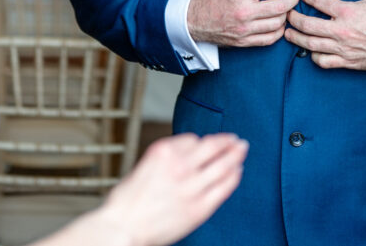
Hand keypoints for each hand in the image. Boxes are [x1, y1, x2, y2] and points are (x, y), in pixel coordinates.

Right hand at [96, 133, 247, 245]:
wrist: (123, 227)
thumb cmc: (127, 201)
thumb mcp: (143, 166)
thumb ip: (166, 160)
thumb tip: (186, 157)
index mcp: (163, 151)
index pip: (192, 139)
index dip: (202, 141)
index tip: (208, 141)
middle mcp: (179, 165)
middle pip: (212, 147)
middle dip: (226, 141)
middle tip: (236, 139)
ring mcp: (191, 187)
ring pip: (222, 165)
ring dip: (235, 154)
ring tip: (242, 149)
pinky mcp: (199, 208)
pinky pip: (223, 188)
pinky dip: (233, 177)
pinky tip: (238, 172)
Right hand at [188, 0, 301, 46]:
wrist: (192, 19)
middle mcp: (245, 12)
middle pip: (281, 6)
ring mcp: (245, 29)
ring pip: (278, 23)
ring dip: (286, 15)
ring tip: (286, 8)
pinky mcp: (244, 41)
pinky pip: (269, 38)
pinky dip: (278, 31)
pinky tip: (279, 24)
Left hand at [284, 0, 365, 70]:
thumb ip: (347, 2)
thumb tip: (330, 0)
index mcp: (348, 12)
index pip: (320, 2)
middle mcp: (342, 30)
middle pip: (307, 24)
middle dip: (293, 17)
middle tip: (287, 13)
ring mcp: (343, 48)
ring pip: (310, 44)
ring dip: (295, 37)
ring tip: (287, 33)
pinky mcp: (347, 62)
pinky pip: (322, 61)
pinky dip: (313, 57)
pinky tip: (310, 52)